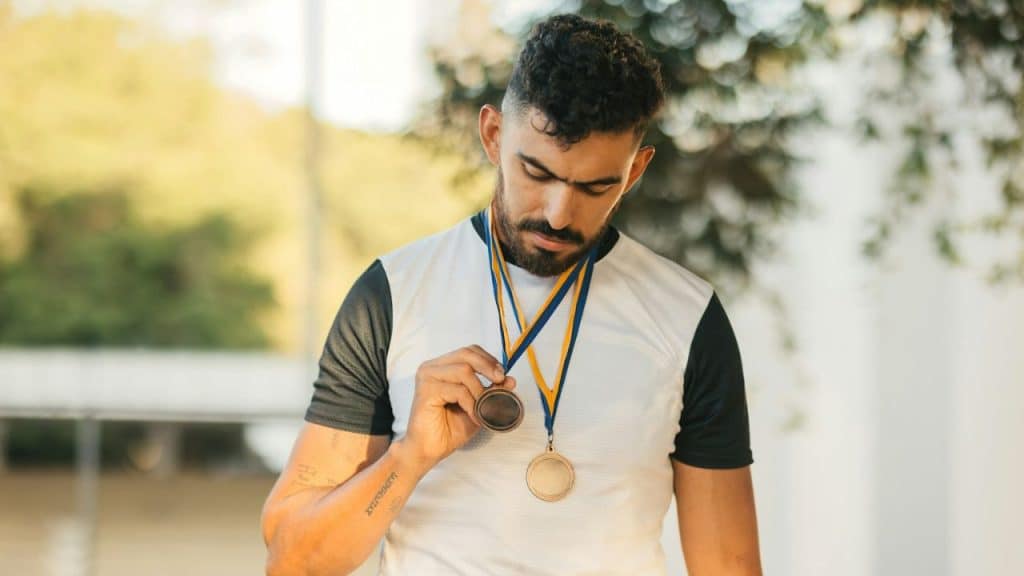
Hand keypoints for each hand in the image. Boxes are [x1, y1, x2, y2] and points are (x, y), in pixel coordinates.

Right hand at [399, 345, 515, 473]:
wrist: (428, 451)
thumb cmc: (449, 429)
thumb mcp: (478, 407)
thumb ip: (491, 392)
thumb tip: (510, 379)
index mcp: (442, 367)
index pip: (469, 351)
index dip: (488, 360)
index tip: (502, 375)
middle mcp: (432, 368)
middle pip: (466, 354)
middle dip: (488, 367)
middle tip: (500, 381)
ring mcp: (427, 377)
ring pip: (463, 371)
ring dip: (480, 391)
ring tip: (484, 409)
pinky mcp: (426, 391)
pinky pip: (458, 390)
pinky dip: (471, 404)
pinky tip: (474, 416)